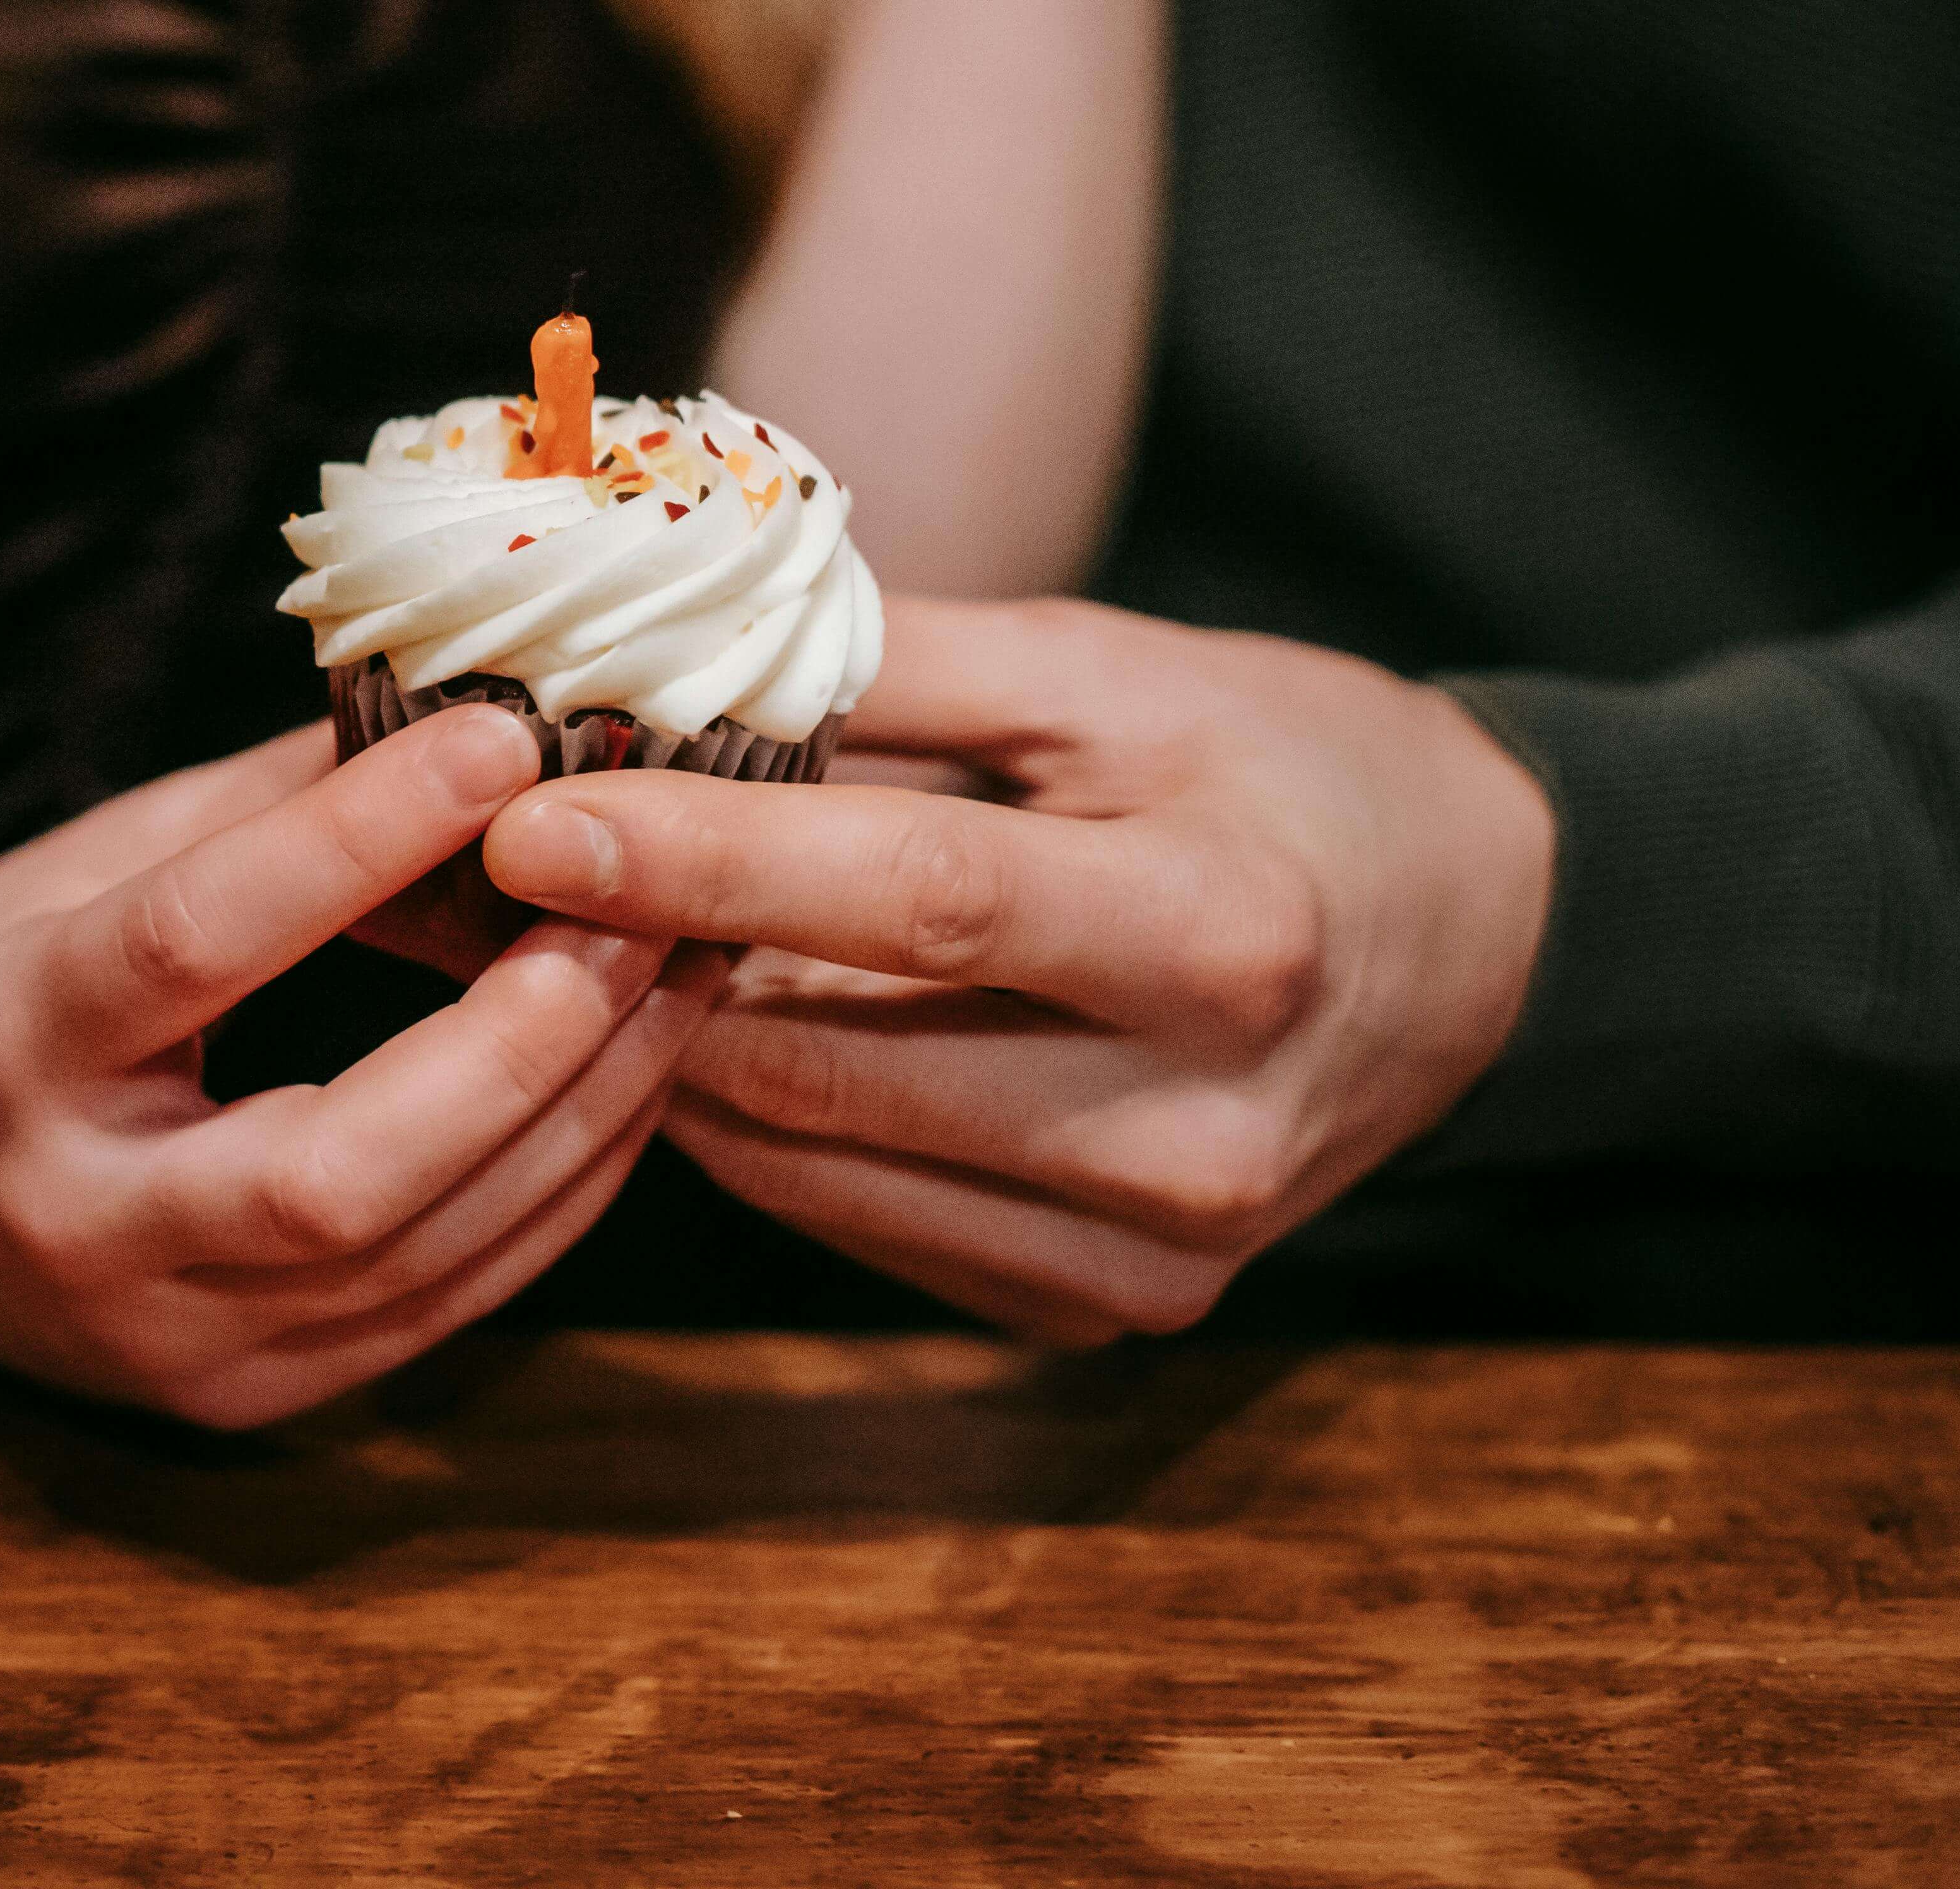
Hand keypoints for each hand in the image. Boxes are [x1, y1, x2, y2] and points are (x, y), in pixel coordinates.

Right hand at [0, 708, 726, 1426]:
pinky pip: (441, 1303)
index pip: (192, 943)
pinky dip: (553, 1190)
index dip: (350, 841)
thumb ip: (268, 801)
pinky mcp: (237, 1398)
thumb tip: (465, 700)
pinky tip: (626, 1084)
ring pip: (416, 1254)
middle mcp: (75, 1216)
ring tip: (681, 976)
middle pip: (331, 1169)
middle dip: (518, 1043)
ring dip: (579, 1113)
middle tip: (648, 911)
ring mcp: (162, 1336)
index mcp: (4, 1042)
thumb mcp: (84, 862)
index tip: (499, 737)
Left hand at [476, 598, 1553, 1344]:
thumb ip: (888, 662)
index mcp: (1219, 931)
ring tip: (571, 949)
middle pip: (836, 1061)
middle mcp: (1196, 1124)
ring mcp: (1156, 1250)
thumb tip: (653, 650)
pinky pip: (862, 1227)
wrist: (1469, 940)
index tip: (529, 826)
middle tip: (491, 884)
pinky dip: (766, 1134)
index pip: (916, 899)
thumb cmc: (1274, 767)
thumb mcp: (1109, 669)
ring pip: (817, 1163)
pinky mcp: (1111, 1310)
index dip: (707, 862)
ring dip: (670, 1057)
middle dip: (637, 968)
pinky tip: (718, 1035)